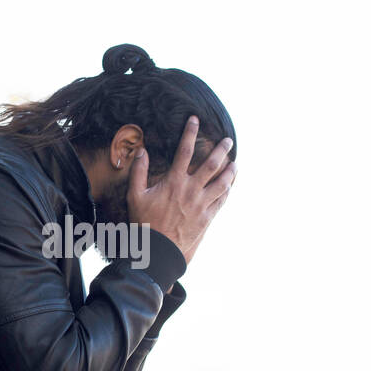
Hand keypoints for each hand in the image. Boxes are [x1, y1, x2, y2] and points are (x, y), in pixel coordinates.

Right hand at [128, 115, 235, 265]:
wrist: (158, 250)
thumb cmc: (144, 222)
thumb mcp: (135, 195)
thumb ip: (139, 172)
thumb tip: (142, 151)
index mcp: (174, 181)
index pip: (184, 151)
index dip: (190, 133)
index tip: (195, 120)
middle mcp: (191, 190)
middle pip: (211, 164)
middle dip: (221, 149)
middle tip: (228, 140)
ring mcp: (201, 204)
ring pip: (222, 183)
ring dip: (230, 171)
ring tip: (235, 164)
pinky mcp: (207, 218)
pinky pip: (221, 201)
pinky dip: (227, 191)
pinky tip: (229, 186)